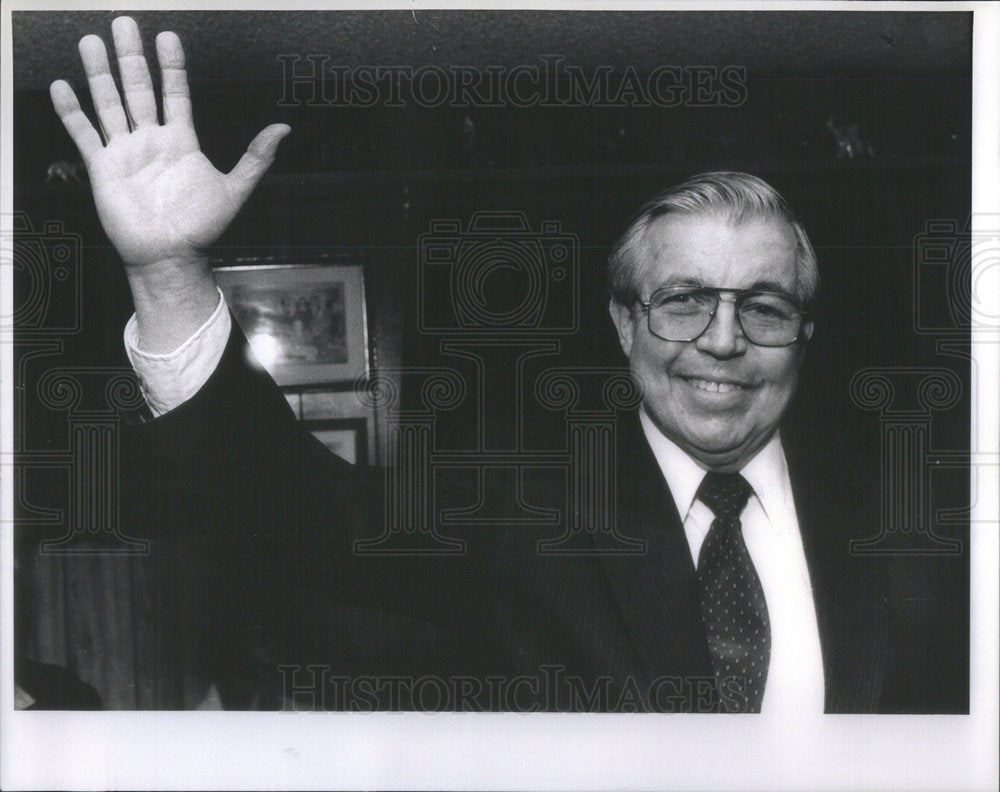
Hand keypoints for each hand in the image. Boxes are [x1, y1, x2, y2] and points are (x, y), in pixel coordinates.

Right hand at [50, 16, 289, 349]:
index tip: (168, 37)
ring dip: (100, 73)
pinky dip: (72, 111)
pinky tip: (63, 86)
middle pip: (138, 89)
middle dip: (131, 56)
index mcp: (181, 141)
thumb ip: (256, 158)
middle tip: (124, 22)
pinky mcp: (103, 168)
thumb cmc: (201, 227)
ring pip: (109, 103)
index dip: (172, 66)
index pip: (175, 93)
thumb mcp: (235, 189)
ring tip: (92, 40)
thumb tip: (283, 128)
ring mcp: (125, 152)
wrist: (171, 255)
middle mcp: (151, 140)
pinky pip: (84, 134)